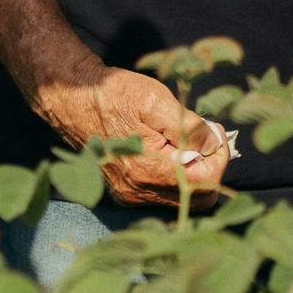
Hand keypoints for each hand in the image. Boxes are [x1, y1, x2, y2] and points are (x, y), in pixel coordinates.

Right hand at [32, 59, 233, 207]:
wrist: (74, 97)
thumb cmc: (114, 95)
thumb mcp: (155, 101)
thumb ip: (188, 127)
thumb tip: (214, 145)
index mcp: (149, 172)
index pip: (206, 183)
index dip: (218, 156)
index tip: (212, 130)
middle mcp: (139, 192)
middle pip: (196, 197)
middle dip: (210, 167)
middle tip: (204, 136)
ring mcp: (130, 195)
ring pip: (180, 196)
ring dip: (193, 170)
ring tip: (184, 138)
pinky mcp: (125, 190)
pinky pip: (162, 192)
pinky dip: (175, 173)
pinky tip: (168, 147)